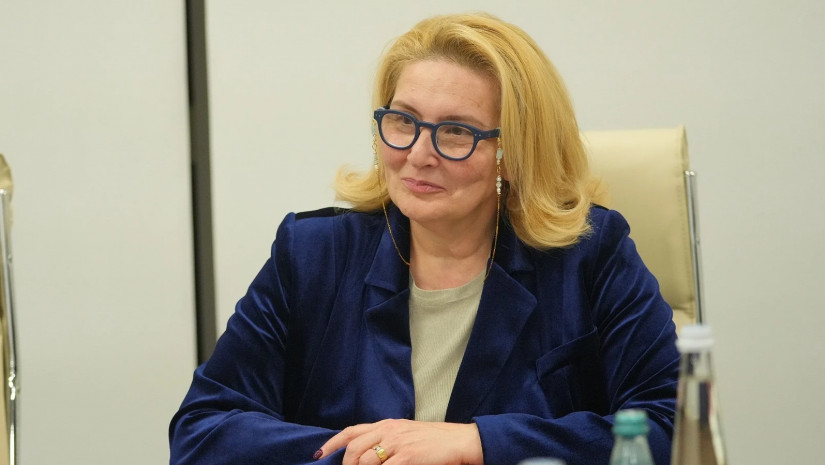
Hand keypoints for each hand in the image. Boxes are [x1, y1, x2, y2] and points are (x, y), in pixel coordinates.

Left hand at [315, 419, 482, 464]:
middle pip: (354, 448)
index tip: (319, 454)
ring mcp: (398, 444)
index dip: (333, 443)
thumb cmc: (434, 441)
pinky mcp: (408, 457)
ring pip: (366, 462)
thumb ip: (385, 440)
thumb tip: (364, 455)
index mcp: (387, 424)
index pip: (352, 431)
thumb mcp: (406, 433)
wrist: (459, 441)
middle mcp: (389, 431)